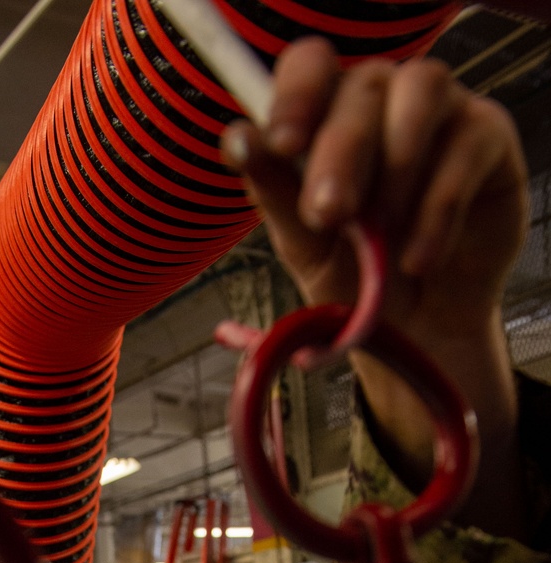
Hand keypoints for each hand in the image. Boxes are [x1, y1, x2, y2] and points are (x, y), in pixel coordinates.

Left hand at [223, 39, 526, 345]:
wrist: (415, 332)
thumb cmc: (357, 278)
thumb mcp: (305, 245)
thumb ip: (274, 191)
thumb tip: (239, 138)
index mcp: (327, 114)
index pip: (310, 65)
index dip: (296, 92)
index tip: (282, 141)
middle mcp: (383, 99)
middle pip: (362, 85)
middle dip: (340, 150)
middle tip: (328, 212)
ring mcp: (439, 111)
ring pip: (421, 90)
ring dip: (394, 165)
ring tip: (382, 235)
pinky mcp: (487, 138)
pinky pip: (465, 148)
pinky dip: (437, 209)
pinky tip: (417, 258)